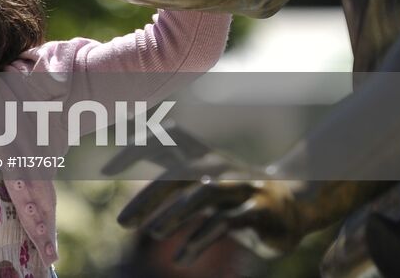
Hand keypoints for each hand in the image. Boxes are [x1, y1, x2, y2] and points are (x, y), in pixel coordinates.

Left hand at [108, 129, 310, 264]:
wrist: (293, 206)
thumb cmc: (233, 193)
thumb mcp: (199, 179)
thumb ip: (164, 170)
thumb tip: (112, 165)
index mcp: (201, 155)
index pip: (165, 139)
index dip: (135, 147)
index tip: (105, 170)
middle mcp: (219, 166)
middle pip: (178, 173)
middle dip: (147, 198)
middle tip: (121, 223)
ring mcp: (241, 186)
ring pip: (203, 195)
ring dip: (174, 215)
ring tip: (151, 235)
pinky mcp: (259, 210)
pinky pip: (225, 224)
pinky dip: (199, 241)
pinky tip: (180, 259)